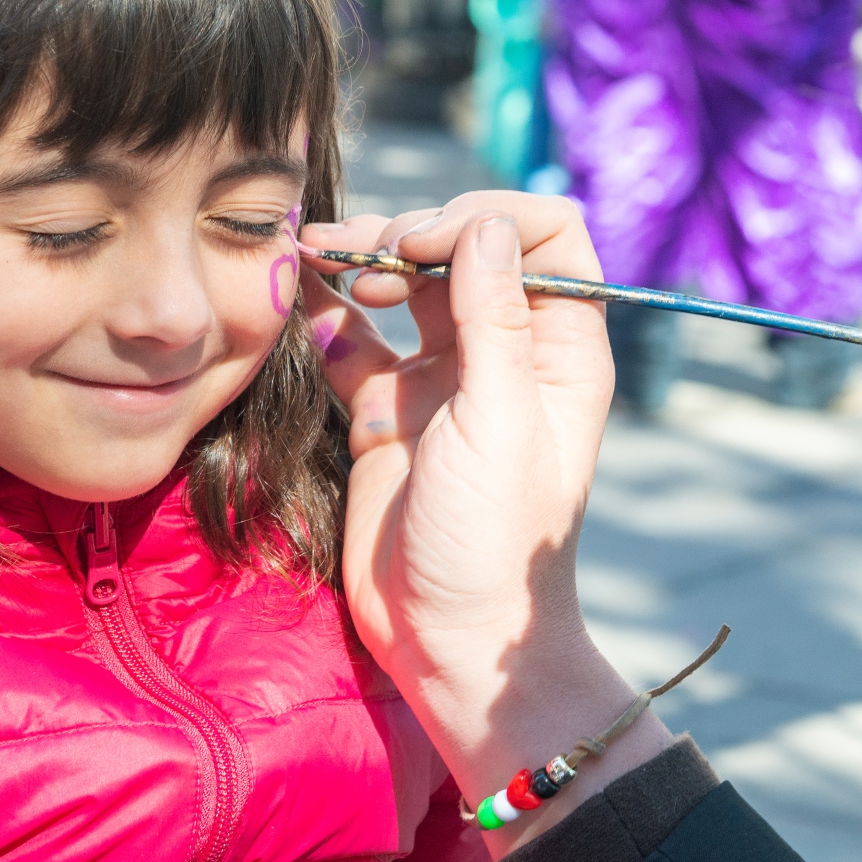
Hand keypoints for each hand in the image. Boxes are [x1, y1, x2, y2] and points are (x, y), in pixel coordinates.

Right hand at [302, 194, 668, 850]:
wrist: (449, 641)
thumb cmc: (495, 542)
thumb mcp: (498, 422)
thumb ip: (492, 320)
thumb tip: (484, 226)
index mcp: (558, 348)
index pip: (546, 238)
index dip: (486, 220)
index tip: (425, 240)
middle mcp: (504, 351)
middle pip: (463, 251)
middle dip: (410, 234)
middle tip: (360, 252)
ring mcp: (443, 380)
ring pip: (405, 287)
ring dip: (362, 263)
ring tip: (316, 257)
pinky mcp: (387, 413)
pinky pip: (355, 342)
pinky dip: (328, 316)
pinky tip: (302, 303)